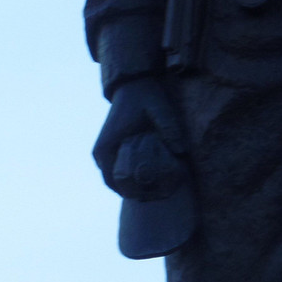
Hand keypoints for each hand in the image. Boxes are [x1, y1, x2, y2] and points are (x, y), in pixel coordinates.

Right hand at [93, 78, 187, 198]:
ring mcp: (103, 151)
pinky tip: (146, 179)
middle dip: (132, 192)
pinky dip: (127, 177)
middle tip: (155, 197)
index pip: (114, 181)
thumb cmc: (145, 98)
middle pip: (113, 184)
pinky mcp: (109, 148)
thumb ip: (170, 129)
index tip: (150, 197)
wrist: (133, 84)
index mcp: (106, 147)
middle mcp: (100, 152)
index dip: (130, 192)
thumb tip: (181, 152)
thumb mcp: (160, 111)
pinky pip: (115, 170)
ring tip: (152, 191)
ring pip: (114, 179)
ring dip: (129, 186)